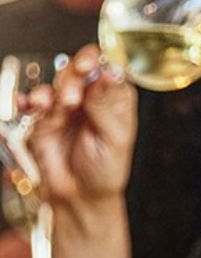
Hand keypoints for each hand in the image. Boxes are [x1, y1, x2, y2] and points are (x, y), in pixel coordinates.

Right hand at [23, 47, 135, 206]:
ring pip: (56, 84)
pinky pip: (33, 102)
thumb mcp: (115, 138)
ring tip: (54, 105)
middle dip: (73, 77)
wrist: (80, 195)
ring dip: (52, 91)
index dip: (100, 61)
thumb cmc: (105, 169)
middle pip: (79, 71)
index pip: (108, 69)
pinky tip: (28, 104)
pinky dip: (28, 100)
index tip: (91, 64)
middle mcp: (91, 98)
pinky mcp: (44, 118)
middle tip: (71, 95)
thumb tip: (108, 72)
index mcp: (115, 99)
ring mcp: (66, 107)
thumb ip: (107, 105)